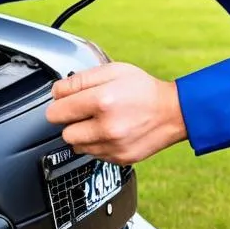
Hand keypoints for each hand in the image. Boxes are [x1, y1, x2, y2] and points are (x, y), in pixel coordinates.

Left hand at [44, 62, 187, 165]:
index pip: (57, 111)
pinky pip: (93, 155)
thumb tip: (57, 92)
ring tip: (99, 121)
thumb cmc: (143, 89)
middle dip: (70, 120)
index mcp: (102, 101)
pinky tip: (110, 131)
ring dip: (82, 134)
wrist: (172, 112)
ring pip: (77, 146)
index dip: (59, 103)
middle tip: (85, 111)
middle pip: (64, 132)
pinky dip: (96, 144)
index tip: (65, 100)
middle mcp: (106, 127)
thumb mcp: (113, 70)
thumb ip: (80, 79)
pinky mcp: (119, 159)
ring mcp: (112, 146)